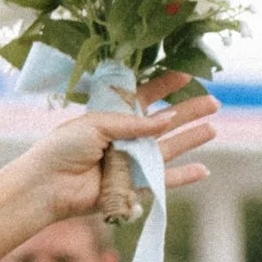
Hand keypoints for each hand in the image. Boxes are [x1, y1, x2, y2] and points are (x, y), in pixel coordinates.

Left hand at [20, 74, 215, 231]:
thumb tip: (167, 119)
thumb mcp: (95, 124)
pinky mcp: (133, 186)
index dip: (163, 87)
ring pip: (168, 148)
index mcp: (111, 118)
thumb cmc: (63, 148)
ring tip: (212, 129)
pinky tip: (203, 169)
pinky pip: (163, 180)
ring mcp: (131, 162)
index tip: (185, 75)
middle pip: (163, 123)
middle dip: (187, 112)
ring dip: (191, 139)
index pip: (143, 98)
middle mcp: (124, 139)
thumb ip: (132, 123)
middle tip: (213, 102)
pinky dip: (183, 176)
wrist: (48, 185)